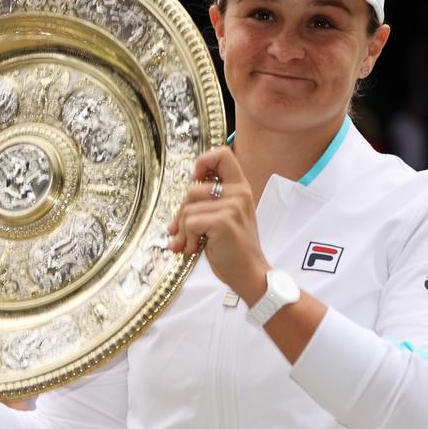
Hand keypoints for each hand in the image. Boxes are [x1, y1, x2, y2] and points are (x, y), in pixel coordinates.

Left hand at [166, 146, 269, 301]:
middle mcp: (239, 193)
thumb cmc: (233, 248)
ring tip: (189, 244)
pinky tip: (194, 249)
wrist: (249, 273)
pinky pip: (190, 223)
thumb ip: (209, 204)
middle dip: (180, 212)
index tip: (195, 181)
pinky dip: (186, 239)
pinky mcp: (224, 221)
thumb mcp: (226, 218)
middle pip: (193, 187)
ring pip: (188, 208)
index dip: (203, 163)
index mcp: (240, 188)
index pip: (222, 154)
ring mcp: (233, 206)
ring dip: (181, 230)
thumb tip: (178, 208)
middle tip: (180, 230)